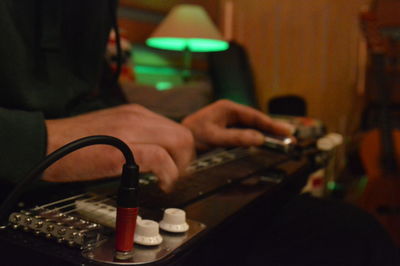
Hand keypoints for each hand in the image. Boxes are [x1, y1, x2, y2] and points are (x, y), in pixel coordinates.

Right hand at [44, 104, 194, 190]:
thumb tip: (154, 152)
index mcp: (136, 113)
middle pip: (183, 135)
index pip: (175, 128)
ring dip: (179, 167)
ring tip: (167, 180)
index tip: (176, 166)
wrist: (46, 143)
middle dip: (186, 160)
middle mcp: (138, 117)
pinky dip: (168, 174)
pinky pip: (161, 158)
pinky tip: (161, 183)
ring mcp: (132, 130)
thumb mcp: (113, 131)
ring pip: (178, 142)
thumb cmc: (74, 143)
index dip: (181, 151)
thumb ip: (136, 136)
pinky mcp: (125, 148)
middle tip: (176, 176)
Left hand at [182, 100, 294, 149]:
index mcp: (227, 108)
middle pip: (256, 121)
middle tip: (291, 137)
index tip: (286, 130)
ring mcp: (228, 122)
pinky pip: (246, 133)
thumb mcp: (213, 137)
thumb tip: (259, 138)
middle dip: (273, 129)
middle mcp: (230, 113)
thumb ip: (236, 138)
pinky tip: (265, 144)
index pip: (254, 116)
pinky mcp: (227, 131)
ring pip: (252, 127)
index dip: (271, 124)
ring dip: (266, 134)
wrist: (177, 141)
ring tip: (283, 142)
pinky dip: (256, 139)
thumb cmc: (191, 135)